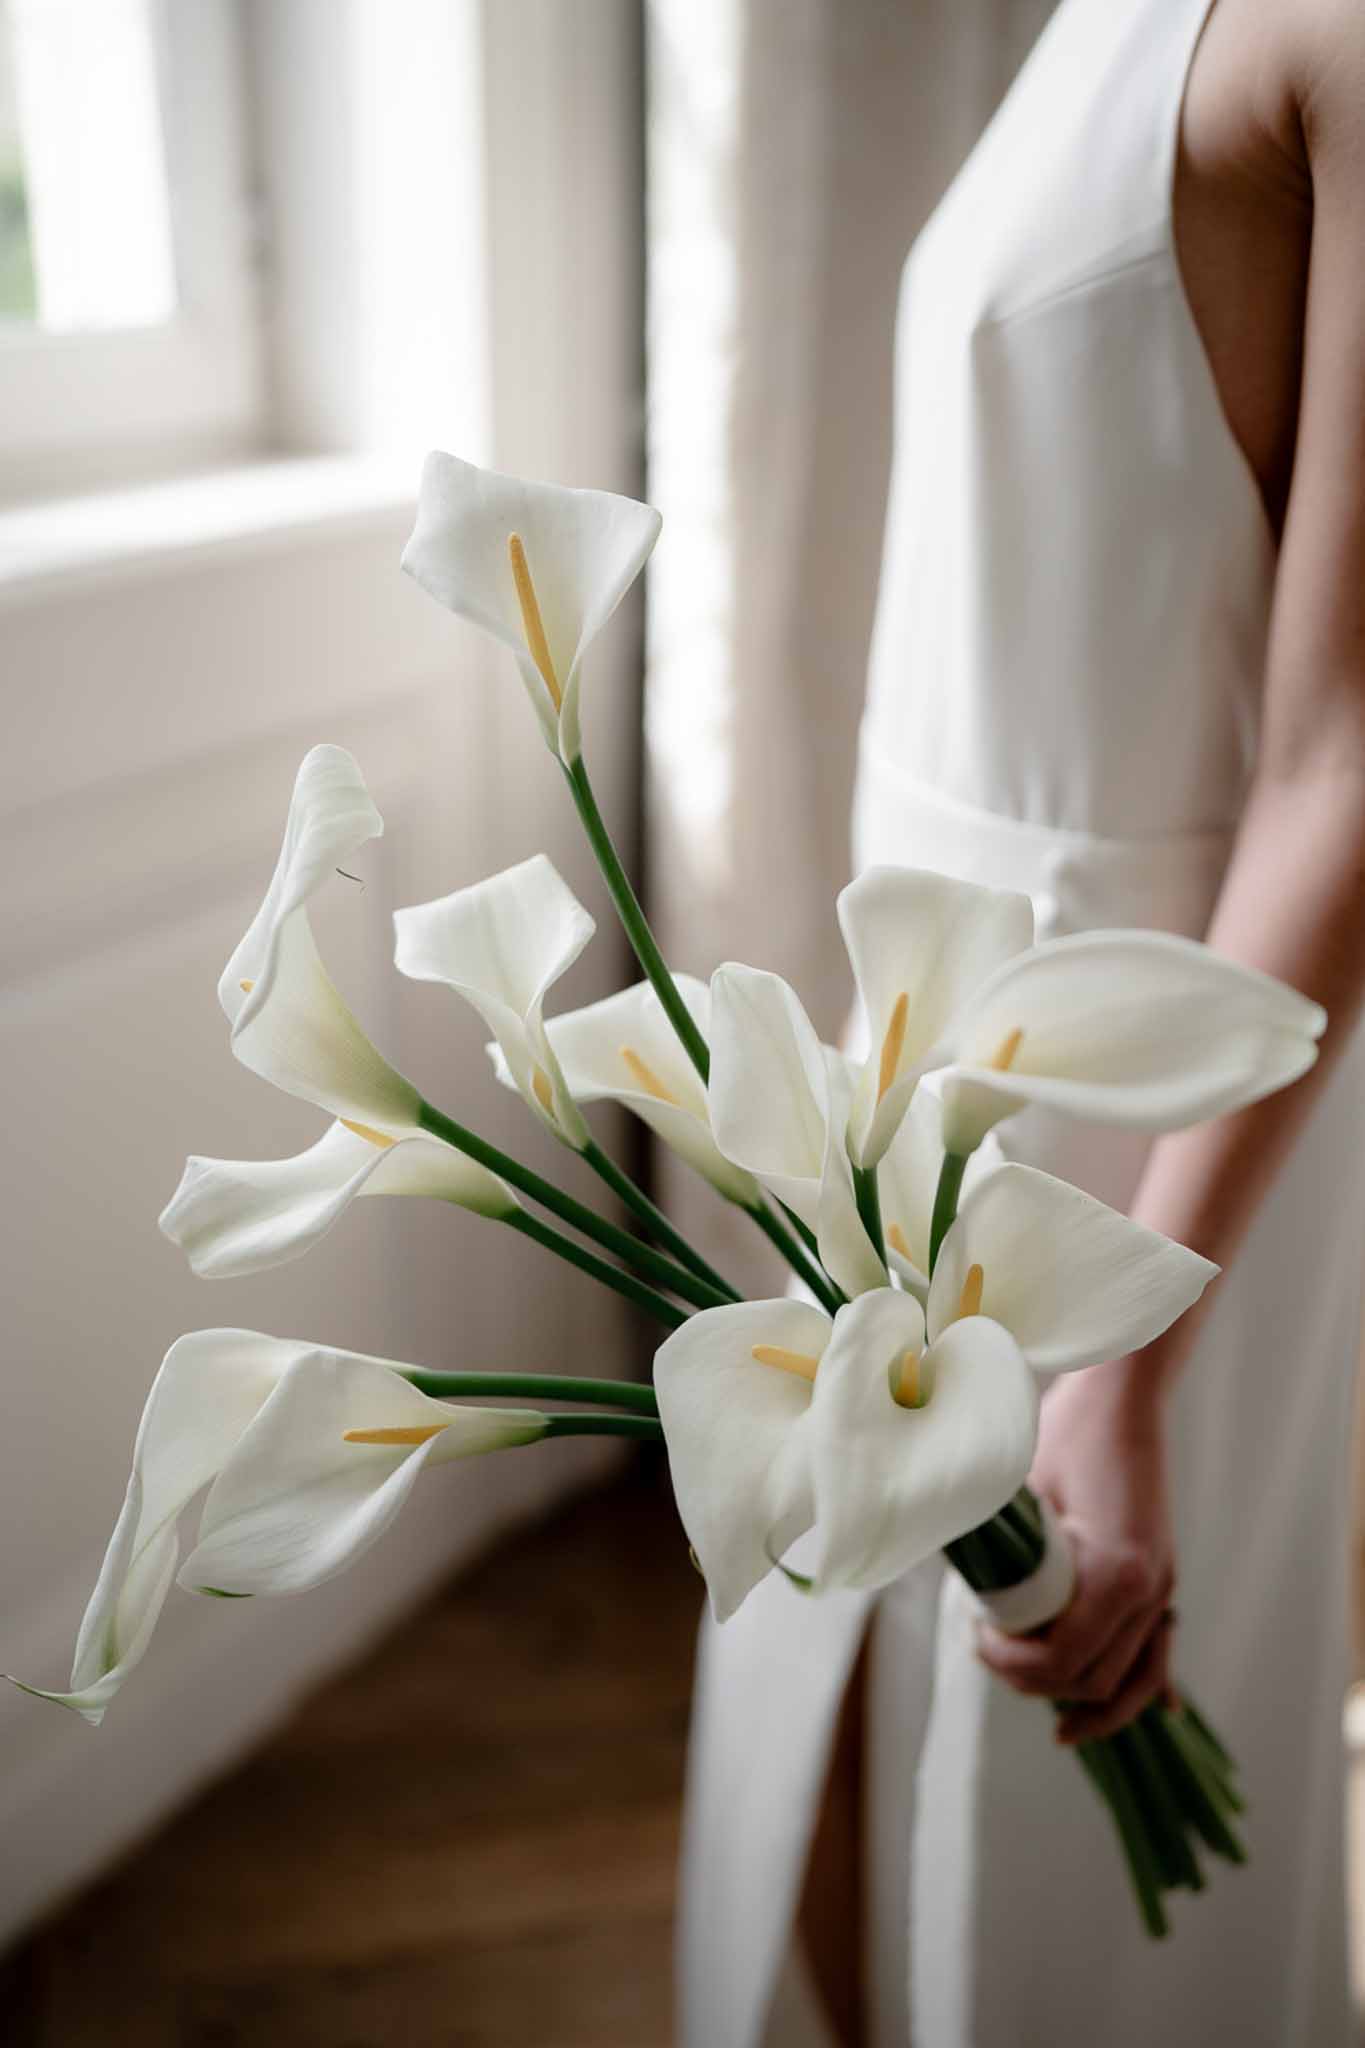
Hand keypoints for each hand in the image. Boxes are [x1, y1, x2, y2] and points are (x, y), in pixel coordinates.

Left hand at [975, 1359, 1176, 1743]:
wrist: (1119, 1395)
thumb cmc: (1065, 1431)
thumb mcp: (1020, 1492)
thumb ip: (999, 1549)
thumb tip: (951, 1586)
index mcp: (1115, 1573)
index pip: (1063, 1659)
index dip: (1012, 1666)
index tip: (975, 1636)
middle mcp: (1149, 1590)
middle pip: (1094, 1680)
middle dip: (1037, 1682)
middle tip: (988, 1651)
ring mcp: (1161, 1587)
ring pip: (1136, 1679)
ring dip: (1090, 1702)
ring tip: (1050, 1714)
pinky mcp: (1160, 1578)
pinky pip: (1159, 1650)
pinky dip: (1147, 1685)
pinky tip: (1154, 1712)